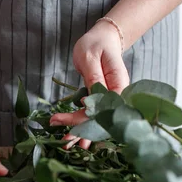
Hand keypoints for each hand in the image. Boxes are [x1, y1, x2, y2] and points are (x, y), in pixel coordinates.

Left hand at [49, 20, 129, 148]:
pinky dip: (84, 125)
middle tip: (64, 141)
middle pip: (102, 118)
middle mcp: (119, 95)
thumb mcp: (90, 58)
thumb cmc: (97, 44)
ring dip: (83, 133)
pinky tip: (74, 136)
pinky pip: (95, 115)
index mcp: (119, 84)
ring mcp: (112, 99)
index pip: (102, 107)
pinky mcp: (104, 101)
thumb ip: (92, 79)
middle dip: (82, 131)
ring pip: (99, 120)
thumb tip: (89, 102)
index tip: (61, 120)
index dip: (84, 117)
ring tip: (67, 144)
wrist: (105, 38)